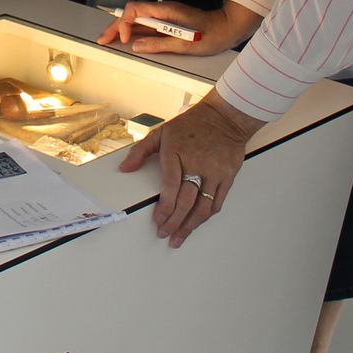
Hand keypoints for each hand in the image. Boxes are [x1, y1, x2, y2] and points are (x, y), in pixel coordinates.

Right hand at [96, 0, 261, 56]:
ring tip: (107, 41)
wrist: (229, 28)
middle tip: (102, 40)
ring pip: (137, 21)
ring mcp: (165, 18)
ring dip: (121, 30)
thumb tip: (136, 46)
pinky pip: (147, 27)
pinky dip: (134, 34)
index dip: (124, 23)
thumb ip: (159, 44)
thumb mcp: (186, 44)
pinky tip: (126, 42)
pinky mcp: (168, 25)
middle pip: (131, 15)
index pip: (134, 10)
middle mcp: (162, 11)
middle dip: (115, 27)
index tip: (125, 40)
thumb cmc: (212, 35)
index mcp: (165, 11)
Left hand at [118, 90, 265, 247]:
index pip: (170, 187)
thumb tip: (125, 168)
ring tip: (180, 236)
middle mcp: (197, 164)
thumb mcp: (162, 132)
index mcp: (177, 153)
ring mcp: (214, 172)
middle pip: (186, 202)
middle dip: (174, 222)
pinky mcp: (228, 176)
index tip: (158, 220)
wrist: (225, 116)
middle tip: (165, 234)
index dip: (164, 208)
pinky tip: (197, 222)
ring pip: (203, 207)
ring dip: (190, 226)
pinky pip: (217, 202)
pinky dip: (206, 216)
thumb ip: (141, 151)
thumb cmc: (192, 124)